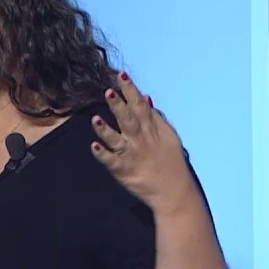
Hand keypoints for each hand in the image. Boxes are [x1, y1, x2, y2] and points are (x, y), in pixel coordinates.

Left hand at [91, 71, 199, 214]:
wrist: (175, 192)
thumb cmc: (172, 163)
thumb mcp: (170, 136)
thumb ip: (156, 117)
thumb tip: (146, 98)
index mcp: (151, 130)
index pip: (140, 106)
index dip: (130, 91)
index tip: (121, 76)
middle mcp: (140, 140)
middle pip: (128, 120)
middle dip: (118, 105)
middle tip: (108, 91)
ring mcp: (131, 156)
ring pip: (117, 140)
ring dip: (106, 130)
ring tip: (96, 119)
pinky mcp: (123, 171)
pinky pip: (111, 162)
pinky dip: (103, 155)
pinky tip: (94, 146)